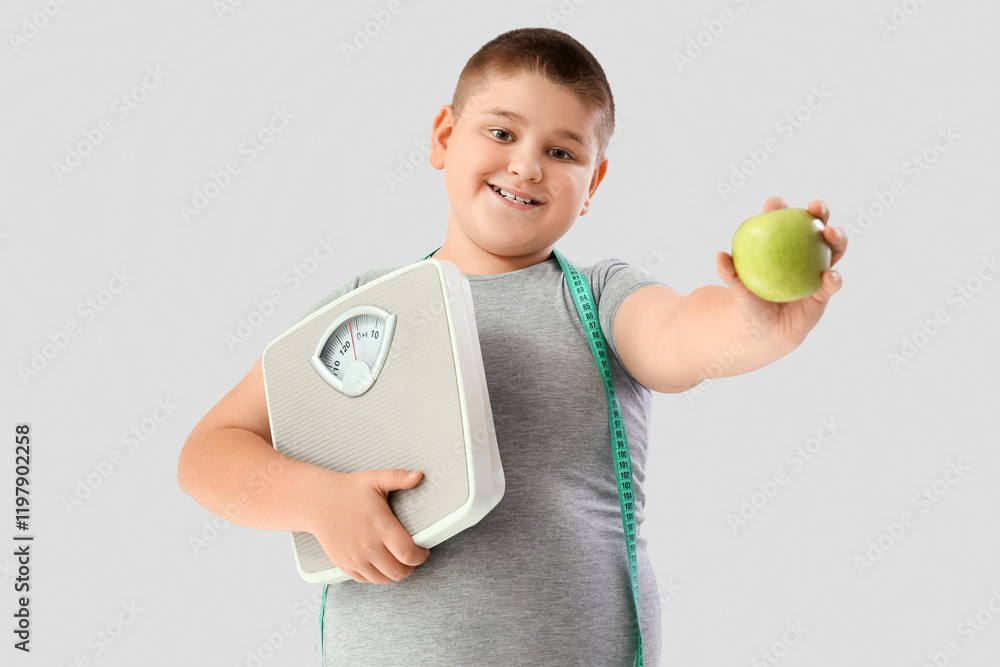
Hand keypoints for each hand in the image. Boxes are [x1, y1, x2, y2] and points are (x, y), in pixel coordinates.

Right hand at [305, 468, 430, 583]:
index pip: (408, 554)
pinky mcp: (344, 564)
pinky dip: (376, 576)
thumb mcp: (375, 479)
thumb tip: (419, 475)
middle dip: (410, 567)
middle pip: (399, 572)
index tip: (423, 551)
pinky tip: (380, 564)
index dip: (420, 556)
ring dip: (394, 574)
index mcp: (381, 527)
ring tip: (397, 562)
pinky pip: (366, 580)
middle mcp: (369, 546)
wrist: (318, 502)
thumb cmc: (348, 490)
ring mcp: (355, 558)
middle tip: (411, 558)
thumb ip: (398, 477)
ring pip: (384, 579)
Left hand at [715, 197, 847, 346]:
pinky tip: (829, 276)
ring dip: (836, 237)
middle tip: (815, 207)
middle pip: (817, 225)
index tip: (775, 204)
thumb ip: (730, 274)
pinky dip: (834, 278)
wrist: (764, 330)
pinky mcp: (826, 290)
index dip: (779, 207)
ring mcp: (819, 268)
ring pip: (834, 248)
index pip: (782, 219)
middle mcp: (805, 252)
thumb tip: (719, 256)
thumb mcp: (739, 289)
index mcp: (782, 244)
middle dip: (820, 211)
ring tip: (829, 233)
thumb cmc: (750, 302)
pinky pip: (833, 282)